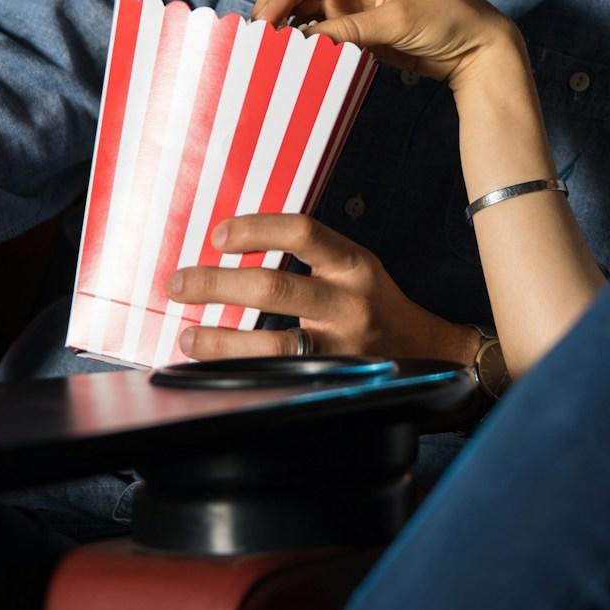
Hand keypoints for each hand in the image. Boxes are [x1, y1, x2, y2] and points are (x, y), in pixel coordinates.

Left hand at [164, 213, 476, 361]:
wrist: (431, 354)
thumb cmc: (378, 305)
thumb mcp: (356, 268)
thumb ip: (311, 257)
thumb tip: (236, 248)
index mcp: (354, 264)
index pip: (303, 231)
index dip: (256, 229)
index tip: (217, 236)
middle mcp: (350, 303)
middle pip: (273, 288)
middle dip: (216, 285)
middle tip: (178, 283)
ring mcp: (341, 347)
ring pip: (270, 345)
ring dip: (219, 341)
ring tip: (188, 336)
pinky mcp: (334, 381)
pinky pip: (278, 378)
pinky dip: (241, 372)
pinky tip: (215, 369)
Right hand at [253, 0, 523, 92]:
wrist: (477, 47)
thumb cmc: (448, 20)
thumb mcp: (398, 22)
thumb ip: (350, 30)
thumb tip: (305, 40)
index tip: (261, 22)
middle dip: (275, 8)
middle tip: (252, 40)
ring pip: (304, 8)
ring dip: (285, 27)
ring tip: (263, 52)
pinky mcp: (355, 23)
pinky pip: (320, 30)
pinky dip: (304, 41)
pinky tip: (289, 57)